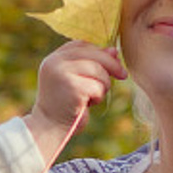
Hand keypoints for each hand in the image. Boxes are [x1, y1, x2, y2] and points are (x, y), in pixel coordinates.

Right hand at [25, 42, 124, 161]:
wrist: (49, 128)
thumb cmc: (65, 104)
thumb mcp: (76, 79)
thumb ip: (91, 63)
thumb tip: (114, 50)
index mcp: (54, 58)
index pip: (82, 44)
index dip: (100, 52)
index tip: (112, 63)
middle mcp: (55, 62)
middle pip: (93, 54)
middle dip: (112, 65)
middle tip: (123, 75)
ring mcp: (62, 73)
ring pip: (98, 70)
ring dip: (103, 85)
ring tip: (93, 96)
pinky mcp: (72, 87)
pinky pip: (97, 86)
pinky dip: (98, 96)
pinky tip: (88, 104)